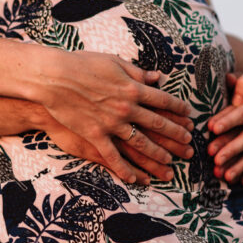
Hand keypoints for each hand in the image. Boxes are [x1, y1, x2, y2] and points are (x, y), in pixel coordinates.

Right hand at [34, 49, 192, 183]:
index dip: (179, 110)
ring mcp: (112, 124)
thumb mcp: (113, 63)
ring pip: (141, 143)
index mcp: (133, 88)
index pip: (163, 101)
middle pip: (158, 125)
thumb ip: (137, 72)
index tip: (189, 117)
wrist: (53, 78)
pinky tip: (136, 180)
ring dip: (157, 155)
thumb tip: (156, 77)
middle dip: (176, 136)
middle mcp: (127, 107)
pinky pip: (113, 157)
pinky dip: (125, 169)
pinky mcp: (95, 135)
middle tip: (188, 146)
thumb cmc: (81, 65)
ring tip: (170, 164)